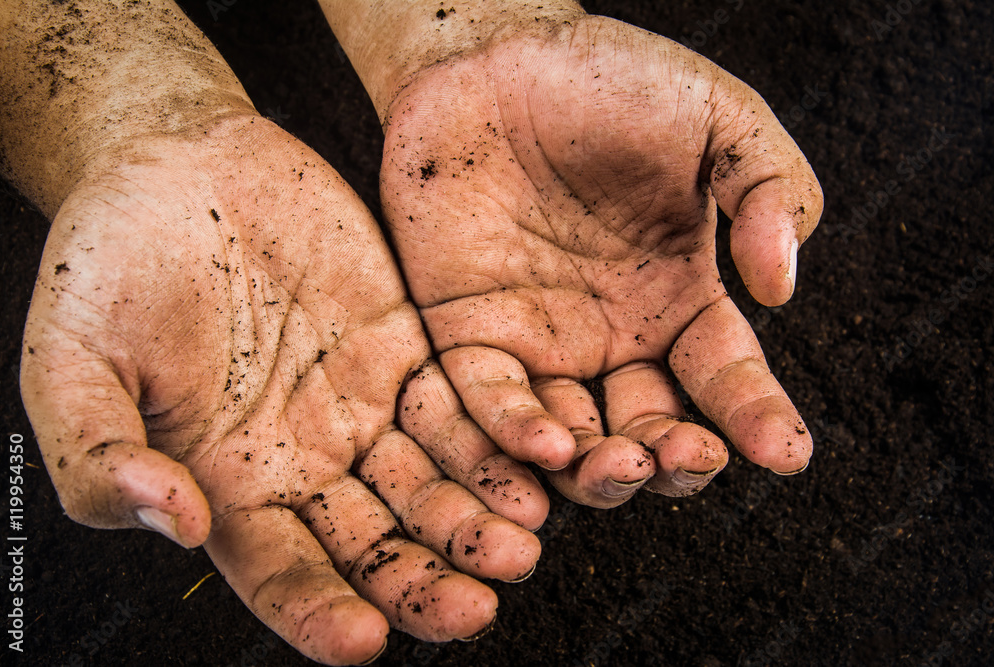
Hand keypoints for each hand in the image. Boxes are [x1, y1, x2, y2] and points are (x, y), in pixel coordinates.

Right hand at [20, 115, 544, 664]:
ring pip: (430, 484)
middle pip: (376, 545)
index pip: (282, 571)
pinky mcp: (405, 346)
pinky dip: (494, 440)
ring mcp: (361, 404)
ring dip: (476, 521)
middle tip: (476, 606)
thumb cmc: (106, 266)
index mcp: (227, 481)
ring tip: (521, 545)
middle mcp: (305, 457)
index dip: (318, 611)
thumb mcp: (69, 363)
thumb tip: (175, 525)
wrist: (175, 165)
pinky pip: (457, 405)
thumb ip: (99, 454)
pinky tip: (533, 466)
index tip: (363, 640)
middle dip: (425, 581)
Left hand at [324, 4, 823, 506]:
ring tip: (621, 463)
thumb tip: (781, 289)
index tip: (787, 455)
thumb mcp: (718, 120)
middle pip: (651, 433)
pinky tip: (551, 444)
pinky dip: (518, 432)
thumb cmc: (613, 82)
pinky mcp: (466, 333)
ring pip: (573, 441)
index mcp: (679, 300)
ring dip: (600, 470)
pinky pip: (490, 400)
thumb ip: (768, 191)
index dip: (758, 419)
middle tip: (685, 456)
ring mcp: (540, 343)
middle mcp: (613, 338)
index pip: (726, 379)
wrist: (496, 53)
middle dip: (673, 462)